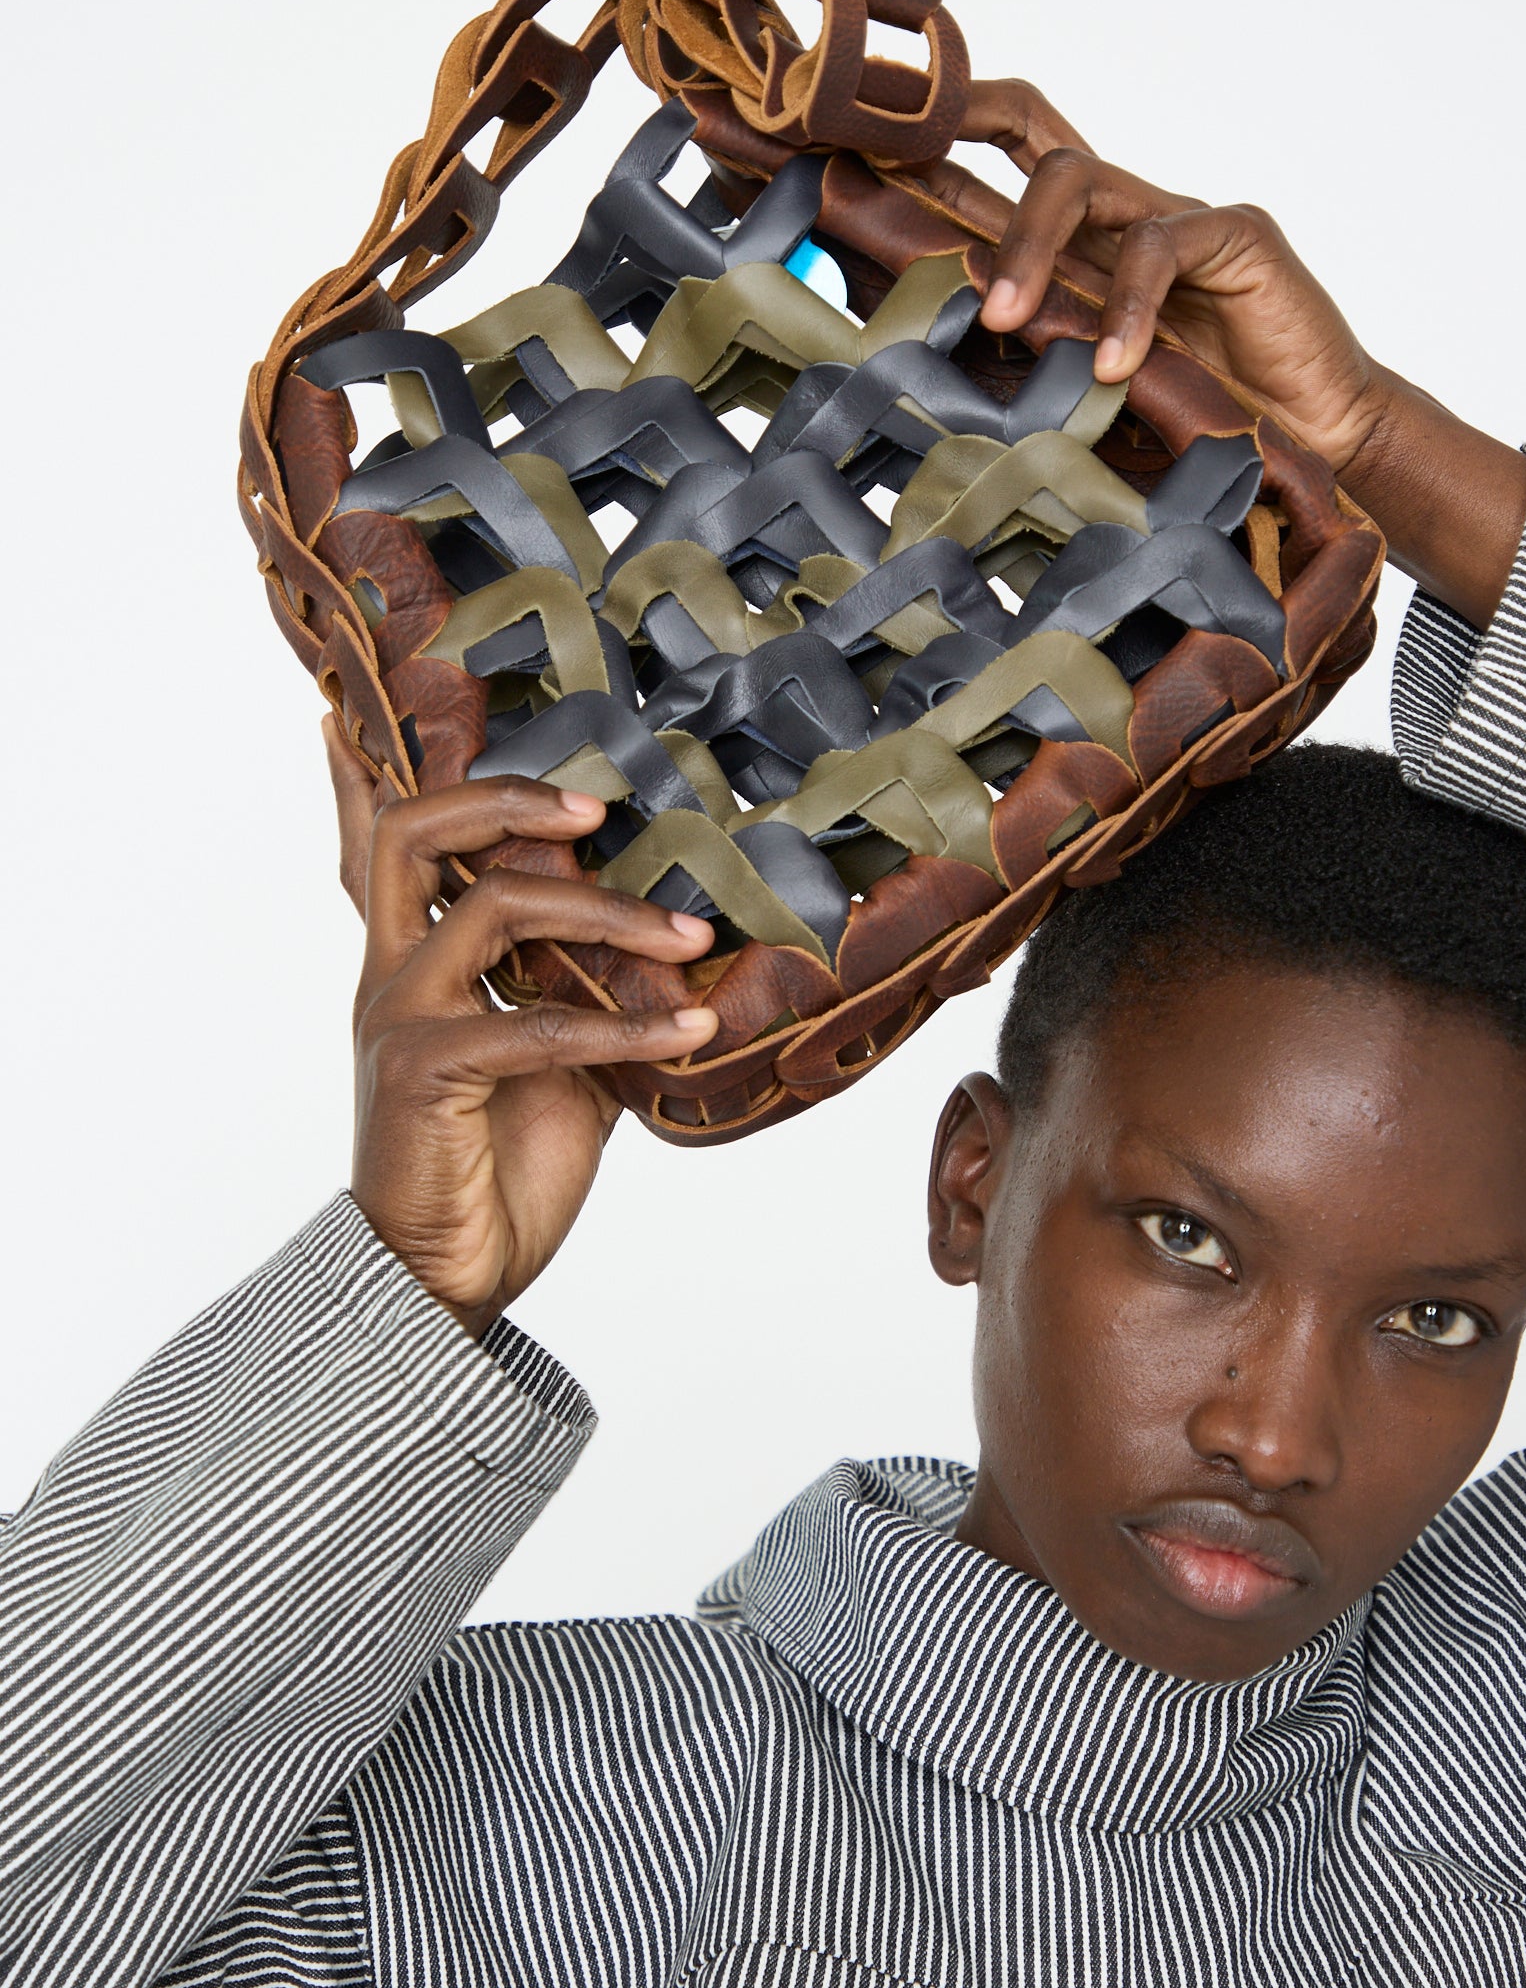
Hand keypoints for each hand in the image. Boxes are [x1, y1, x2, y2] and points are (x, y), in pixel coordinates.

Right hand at [325, 719, 715, 1333]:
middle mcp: (389, 977)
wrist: (443, 1280)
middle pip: (409, 835)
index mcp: (411, 967)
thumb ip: (592, 999)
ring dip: (604, 913)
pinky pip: (536, 1025)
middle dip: (503, 801)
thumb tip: (674, 948)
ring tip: (688, 935)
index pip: (380, 850)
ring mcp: (399, 1018)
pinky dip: (624, 1024)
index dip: (371, 776)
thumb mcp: (565, 1073)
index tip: (386, 707)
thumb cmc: (494, 1174)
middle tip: (597, 807)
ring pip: (490, 909)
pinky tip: (691, 1029)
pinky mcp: (424, 1072)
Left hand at [920, 78, 1525, 629]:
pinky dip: (1129, 308)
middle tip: (906, 200)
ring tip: (1003, 321)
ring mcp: (1178, 218)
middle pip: (1035, 142)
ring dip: (1028, 245)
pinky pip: (1162, 245)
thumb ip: (1026, 373)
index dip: (948, 131)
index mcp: (1086, 249)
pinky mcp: (1234, 236)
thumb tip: (919, 387)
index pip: (1012, 158)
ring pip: (1079, 178)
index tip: (868, 139)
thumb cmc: (1198, 423)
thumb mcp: (1088, 397)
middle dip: (962, 141)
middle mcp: (1123, 219)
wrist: (1313, 443)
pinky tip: (1115, 365)